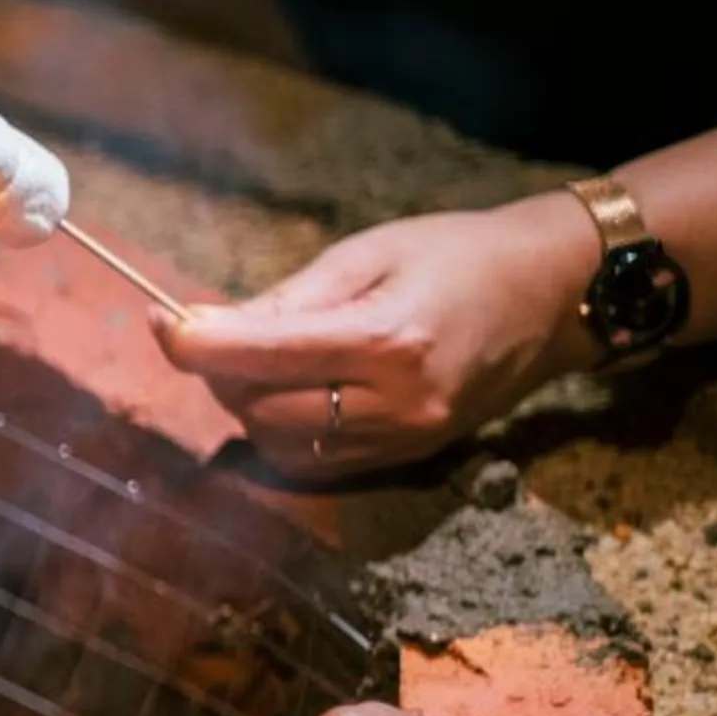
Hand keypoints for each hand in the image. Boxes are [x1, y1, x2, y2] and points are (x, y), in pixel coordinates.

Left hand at [150, 194, 603, 477]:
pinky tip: (297, 391)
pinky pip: (315, 461)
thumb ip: (284, 300)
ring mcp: (407, 439)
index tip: (162, 322)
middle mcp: (399, 402)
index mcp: (388, 340)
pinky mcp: (409, 458)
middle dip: (223, 373)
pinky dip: (285, 430)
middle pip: (259, 408)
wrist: (554, 295)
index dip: (194, 344)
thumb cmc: (458, 255)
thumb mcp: (367, 254)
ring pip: (280, 442)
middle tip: (223, 335)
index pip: (259, 357)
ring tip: (269, 360)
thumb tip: (200, 327)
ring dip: (251, 404)